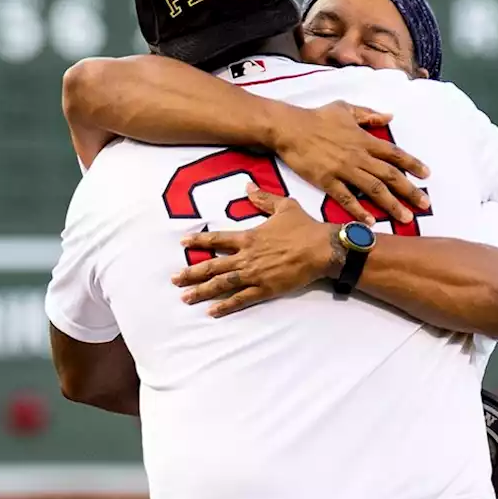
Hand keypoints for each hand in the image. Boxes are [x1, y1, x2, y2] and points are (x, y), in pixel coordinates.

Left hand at [172, 184, 343, 316]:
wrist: (323, 249)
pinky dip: (225, 305)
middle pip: (212, 266)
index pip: (217, 239)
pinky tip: (211, 311)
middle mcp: (246, 256)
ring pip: (222, 284)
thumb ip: (263, 198)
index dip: (198, 241)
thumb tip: (248, 186)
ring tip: (185, 297)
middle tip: (174, 279)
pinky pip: (241, 299)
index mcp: (248, 237)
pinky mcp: (265, 289)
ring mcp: (254, 274)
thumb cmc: (305, 227)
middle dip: (191, 273)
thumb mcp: (284, 206)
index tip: (183, 243)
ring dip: (202, 291)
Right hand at [268, 102, 429, 224]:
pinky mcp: (327, 181)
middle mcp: (359, 156)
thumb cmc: (316, 117)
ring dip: (391, 204)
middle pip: (390, 175)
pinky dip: (359, 210)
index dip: (413, 164)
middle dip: (410, 191)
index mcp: (364, 140)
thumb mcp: (345, 109)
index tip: (427, 175)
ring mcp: (343, 170)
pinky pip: (346, 198)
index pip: (395, 154)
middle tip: (425, 204)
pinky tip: (370, 222)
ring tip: (405, 217)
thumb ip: (368, 114)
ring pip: (373, 189)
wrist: (290, 128)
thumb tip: (389, 116)